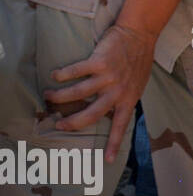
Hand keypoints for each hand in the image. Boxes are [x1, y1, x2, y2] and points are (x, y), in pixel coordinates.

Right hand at [45, 23, 155, 162]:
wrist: (140, 34)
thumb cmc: (138, 60)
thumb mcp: (138, 84)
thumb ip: (125, 97)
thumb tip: (112, 111)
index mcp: (129, 98)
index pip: (121, 126)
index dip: (114, 144)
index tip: (108, 160)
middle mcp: (118, 91)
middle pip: (91, 115)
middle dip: (72, 122)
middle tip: (59, 124)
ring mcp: (108, 77)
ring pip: (77, 93)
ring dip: (59, 96)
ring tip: (49, 96)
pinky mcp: (99, 62)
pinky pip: (75, 71)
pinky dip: (63, 75)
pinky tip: (56, 76)